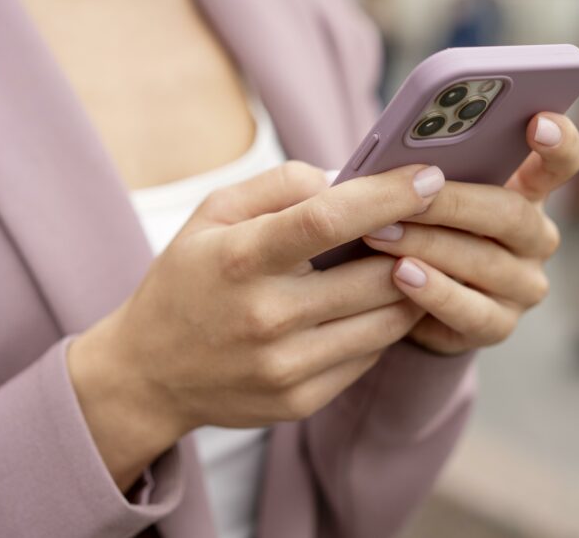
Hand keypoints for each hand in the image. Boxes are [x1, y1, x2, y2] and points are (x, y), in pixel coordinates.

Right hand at [67, 161, 446, 488]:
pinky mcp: (301, 401)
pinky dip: (381, 325)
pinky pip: (370, 355)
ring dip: (409, 287)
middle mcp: (266, 318)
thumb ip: (279, 185)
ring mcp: (285, 367)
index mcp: (241, 260)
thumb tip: (346, 178)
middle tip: (426, 224)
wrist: (148, 374)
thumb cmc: (190, 278)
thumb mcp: (214, 214)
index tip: (430, 177)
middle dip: (413, 245)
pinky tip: (368, 305)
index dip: (387, 196)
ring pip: (387, 320)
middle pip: (375, 275)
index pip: (328, 221)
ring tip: (405, 262)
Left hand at [363, 113, 578, 354]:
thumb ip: (430, 169)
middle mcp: (536, 238)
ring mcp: (524, 285)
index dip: (559, 141)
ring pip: (486, 262)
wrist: (411, 301)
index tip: (538, 122)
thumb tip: (399, 152)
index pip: (563, 162)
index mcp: (528, 191)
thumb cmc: (421, 227)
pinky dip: (433, 292)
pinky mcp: (500, 325)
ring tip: (382, 233)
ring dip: (428, 245)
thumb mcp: (429, 194)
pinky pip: (471, 311)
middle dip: (454, 202)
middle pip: (512, 213)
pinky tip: (401, 275)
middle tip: (408, 192)